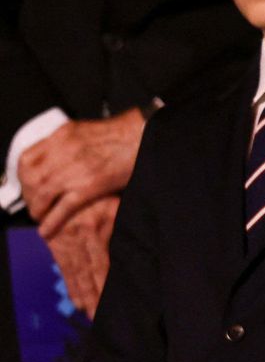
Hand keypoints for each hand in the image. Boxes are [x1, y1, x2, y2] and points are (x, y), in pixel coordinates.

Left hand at [20, 109, 143, 234]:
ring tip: (39, 216)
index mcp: (63, 135)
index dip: (22, 176)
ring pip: (42, 193)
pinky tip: (47, 230)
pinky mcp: (90, 185)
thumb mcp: (86, 131)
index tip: (26, 185)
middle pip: (31, 178)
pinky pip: (63, 207)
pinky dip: (52, 220)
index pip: (27, 158)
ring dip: (37, 209)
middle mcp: (65, 150)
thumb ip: (67, 143)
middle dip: (28, 195)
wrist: (145, 135)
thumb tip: (53, 157)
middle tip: (32, 203)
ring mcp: (77, 168)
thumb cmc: (123, 134)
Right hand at [43, 194, 116, 316]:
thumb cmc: (102, 193)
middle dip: (95, 297)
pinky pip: (63, 269)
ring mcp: (65, 242)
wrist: (69, 182)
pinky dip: (70, 286)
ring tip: (90, 314)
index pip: (104, 264)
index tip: (115, 302)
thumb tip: (150, 247)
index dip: (107, 285)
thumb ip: (128, 225)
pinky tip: (76, 300)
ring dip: (83, 296)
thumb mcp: (118, 205)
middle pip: (89, 274)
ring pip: (75, 274)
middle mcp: (79, 238)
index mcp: (97, 228)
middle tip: (102, 317)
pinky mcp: (55, 244)